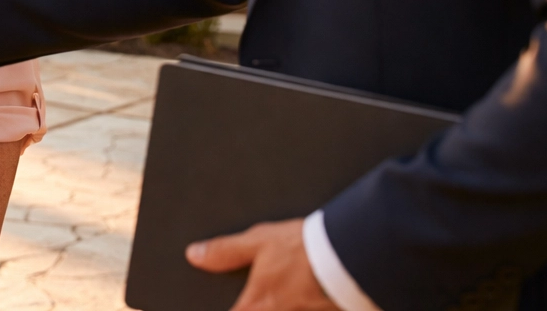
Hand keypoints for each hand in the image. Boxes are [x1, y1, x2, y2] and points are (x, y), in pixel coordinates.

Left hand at [186, 219, 339, 310]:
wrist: (352, 254)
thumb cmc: (305, 248)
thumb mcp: (258, 241)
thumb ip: (225, 251)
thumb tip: (195, 256)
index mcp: (258, 305)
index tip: (220, 307)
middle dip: (254, 306)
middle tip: (263, 294)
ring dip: (280, 305)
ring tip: (286, 289)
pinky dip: (301, 307)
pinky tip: (304, 295)